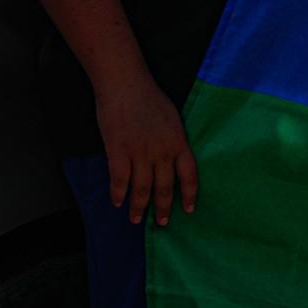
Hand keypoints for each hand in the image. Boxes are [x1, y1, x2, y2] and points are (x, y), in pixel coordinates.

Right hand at [95, 76, 197, 225]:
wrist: (125, 83)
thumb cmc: (149, 97)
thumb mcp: (172, 119)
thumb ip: (173, 140)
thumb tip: (172, 159)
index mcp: (178, 142)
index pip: (189, 175)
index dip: (189, 194)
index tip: (189, 209)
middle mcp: (162, 151)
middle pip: (165, 187)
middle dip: (163, 208)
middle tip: (161, 223)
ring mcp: (140, 152)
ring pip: (142, 188)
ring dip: (138, 206)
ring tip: (136, 218)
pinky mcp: (118, 151)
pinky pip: (119, 179)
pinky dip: (118, 193)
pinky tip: (117, 202)